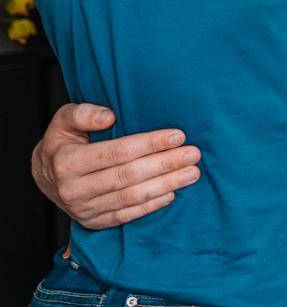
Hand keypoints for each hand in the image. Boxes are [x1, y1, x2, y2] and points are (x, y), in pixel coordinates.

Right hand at [32, 104, 200, 229]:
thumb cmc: (63, 141)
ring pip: (131, 198)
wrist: (44, 174)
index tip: (178, 136)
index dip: (150, 144)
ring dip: (166, 185)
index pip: (118, 152)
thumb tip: (109, 117)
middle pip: (129, 176)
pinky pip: (126, 216)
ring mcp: (83, 209)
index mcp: (68, 162)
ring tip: (192, 173)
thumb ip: (84, 113)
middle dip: (165, 164)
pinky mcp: (92, 222)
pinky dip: (151, 206)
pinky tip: (172, 193)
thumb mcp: (65, 120)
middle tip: (193, 154)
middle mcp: (74, 189)